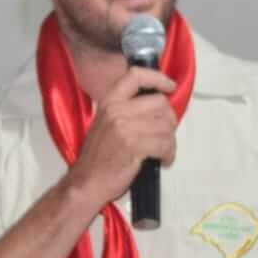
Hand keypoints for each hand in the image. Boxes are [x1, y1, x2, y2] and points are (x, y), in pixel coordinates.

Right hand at [67, 67, 178, 208]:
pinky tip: (164, 160)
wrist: (86, 182)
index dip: (157, 78)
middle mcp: (117, 110)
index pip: (135, 76)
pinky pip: (164, 143)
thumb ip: (126, 111)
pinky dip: (169, 153)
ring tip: (164, 151)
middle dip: (169, 119)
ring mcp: (125, 127)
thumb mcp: (105, 123)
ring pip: (165, 125)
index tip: (170, 86)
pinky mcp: (134, 146)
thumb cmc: (97, 157)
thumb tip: (157, 107)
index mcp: (109, 102)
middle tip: (167, 133)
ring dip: (170, 140)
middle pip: (159, 103)